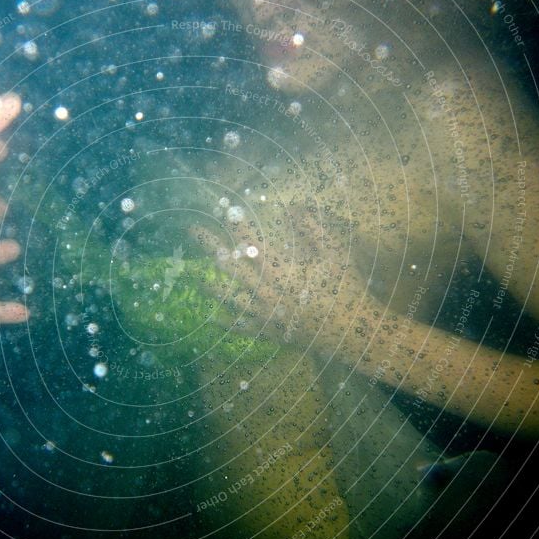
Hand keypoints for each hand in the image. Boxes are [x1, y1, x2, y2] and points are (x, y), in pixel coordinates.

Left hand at [193, 195, 352, 349]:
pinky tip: (210, 319)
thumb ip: (313, 227)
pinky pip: (239, 327)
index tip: (221, 208)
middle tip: (192, 230)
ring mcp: (262, 311)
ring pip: (228, 295)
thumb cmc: (343, 288)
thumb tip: (296, 206)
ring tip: (191, 275)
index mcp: (278, 266)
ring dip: (208, 283)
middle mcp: (264, 288)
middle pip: (230, 263)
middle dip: (209, 244)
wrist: (348, 331)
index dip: (234, 222)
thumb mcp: (335, 252)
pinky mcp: (266, 330)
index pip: (250, 239)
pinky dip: (224, 322)